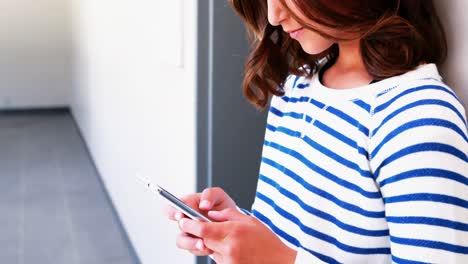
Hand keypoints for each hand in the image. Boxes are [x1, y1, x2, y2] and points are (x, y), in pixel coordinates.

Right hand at [164, 187, 236, 255]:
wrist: (232, 221)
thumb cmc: (221, 206)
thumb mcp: (218, 195)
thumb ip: (209, 195)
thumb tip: (203, 205)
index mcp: (187, 205)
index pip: (172, 207)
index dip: (173, 211)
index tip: (181, 214)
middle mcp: (186, 220)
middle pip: (178, 226)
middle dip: (185, 229)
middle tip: (194, 230)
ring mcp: (190, 233)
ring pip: (182, 241)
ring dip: (192, 243)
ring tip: (203, 244)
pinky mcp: (196, 244)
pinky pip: (193, 249)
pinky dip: (201, 250)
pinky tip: (211, 248)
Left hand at [178, 208, 296, 263]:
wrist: (280, 262)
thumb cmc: (266, 241)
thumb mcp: (249, 221)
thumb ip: (227, 215)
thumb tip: (210, 214)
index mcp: (233, 231)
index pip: (202, 228)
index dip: (189, 224)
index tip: (183, 221)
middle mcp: (229, 247)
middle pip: (203, 240)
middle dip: (199, 234)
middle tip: (199, 228)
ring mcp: (229, 261)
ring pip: (210, 250)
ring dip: (213, 244)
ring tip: (230, 240)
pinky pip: (217, 259)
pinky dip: (220, 253)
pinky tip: (234, 250)